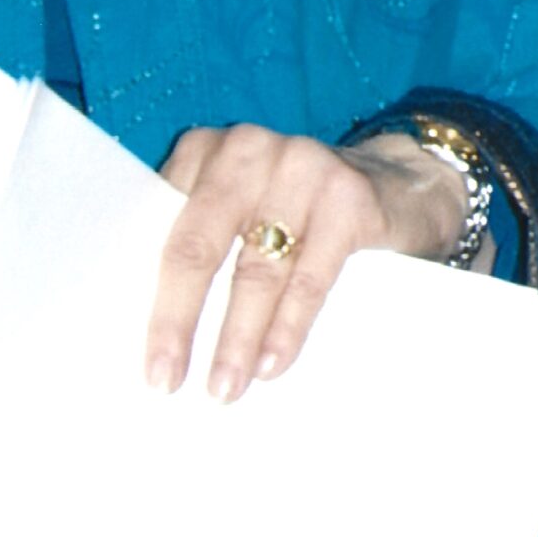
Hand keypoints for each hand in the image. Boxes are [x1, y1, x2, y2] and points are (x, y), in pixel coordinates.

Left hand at [144, 124, 487, 401]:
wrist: (401, 183)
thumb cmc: (298, 209)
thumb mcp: (242, 208)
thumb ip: (201, 242)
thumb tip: (161, 332)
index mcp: (203, 150)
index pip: (159, 226)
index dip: (143, 289)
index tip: (136, 347)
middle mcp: (246, 150)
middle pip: (198, 245)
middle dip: (178, 318)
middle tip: (167, 379)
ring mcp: (300, 168)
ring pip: (256, 268)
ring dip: (237, 337)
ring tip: (224, 386)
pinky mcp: (349, 197)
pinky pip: (311, 276)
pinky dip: (288, 325)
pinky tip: (273, 364)